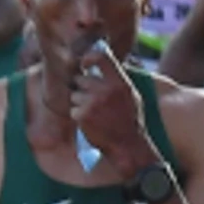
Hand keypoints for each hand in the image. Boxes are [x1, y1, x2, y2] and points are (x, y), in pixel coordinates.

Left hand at [68, 40, 157, 174]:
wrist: (128, 146)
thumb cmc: (129, 120)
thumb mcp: (130, 95)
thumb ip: (116, 78)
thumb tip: (99, 62)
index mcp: (119, 82)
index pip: (101, 57)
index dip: (89, 58)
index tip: (85, 63)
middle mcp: (105, 90)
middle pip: (81, 79)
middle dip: (83, 88)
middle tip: (93, 101)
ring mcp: (92, 102)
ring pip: (75, 95)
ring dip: (80, 103)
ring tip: (95, 114)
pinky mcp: (82, 116)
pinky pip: (73, 110)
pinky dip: (78, 117)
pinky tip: (91, 124)